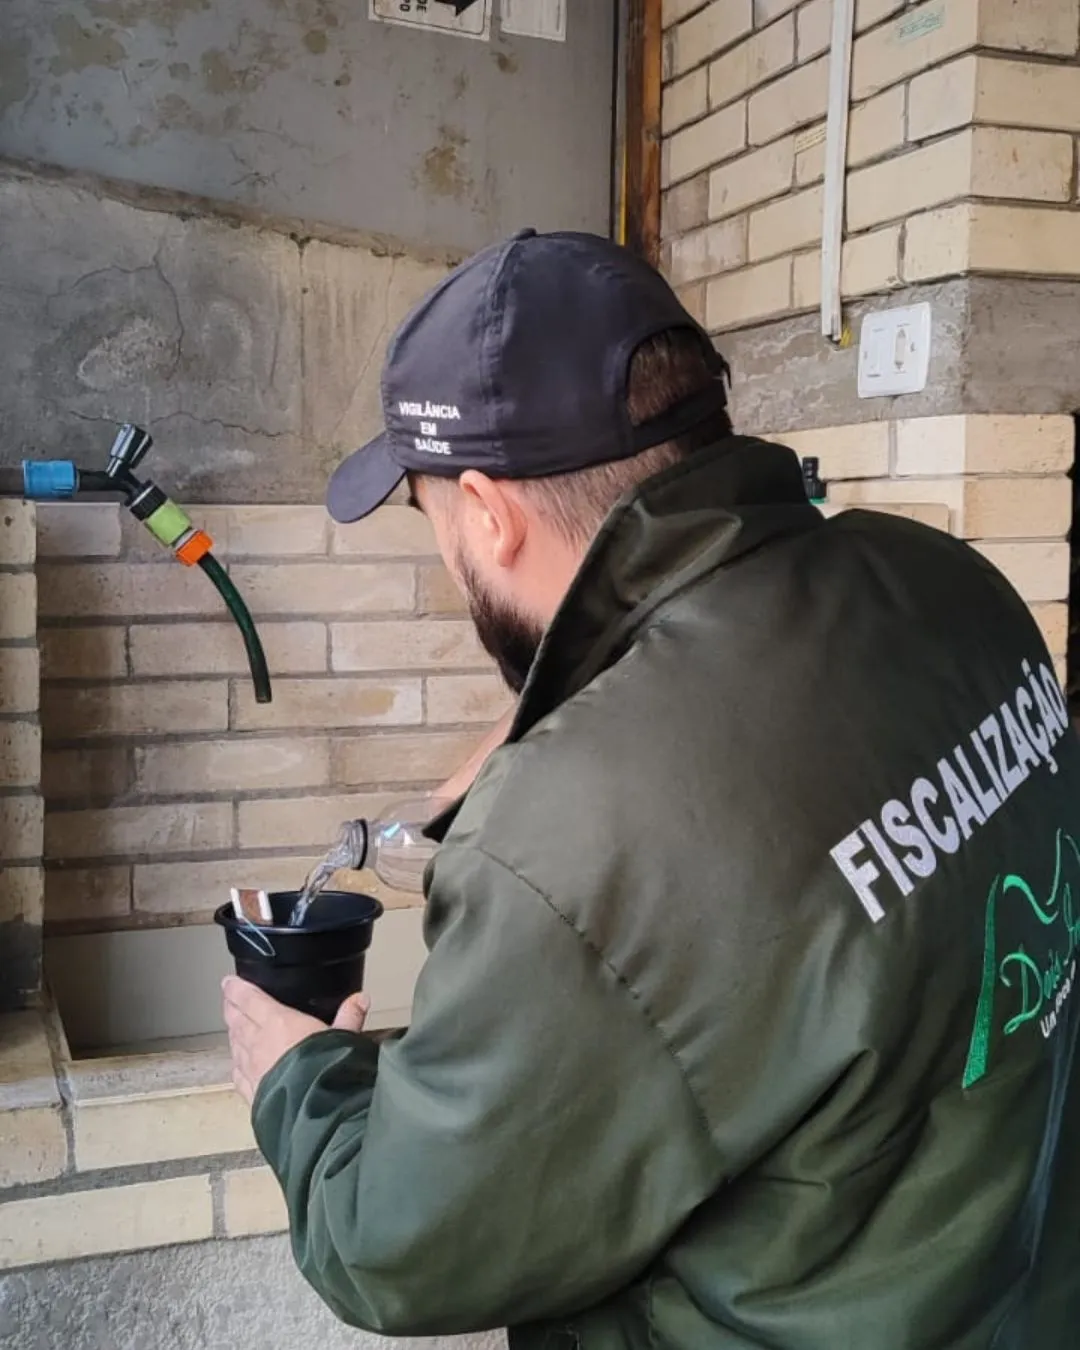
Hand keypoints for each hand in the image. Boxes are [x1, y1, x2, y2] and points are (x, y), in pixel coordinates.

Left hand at [223, 977, 369, 1104]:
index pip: (250, 1000)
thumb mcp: (343, 1036)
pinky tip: (238, 1064)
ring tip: (233, 1027)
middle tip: (227, 1001)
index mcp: (278, 1022)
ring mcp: (251, 1069)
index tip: (228, 982)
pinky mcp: (251, 1092)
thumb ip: (349, 1016)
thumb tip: (361, 998)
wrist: (314, 1109)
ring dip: (233, 1034)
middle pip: (237, 1020)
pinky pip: (238, 1073)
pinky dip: (237, 1064)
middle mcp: (258, 1042)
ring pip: (235, 1045)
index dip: (236, 989)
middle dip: (231, 1009)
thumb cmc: (326, 1066)